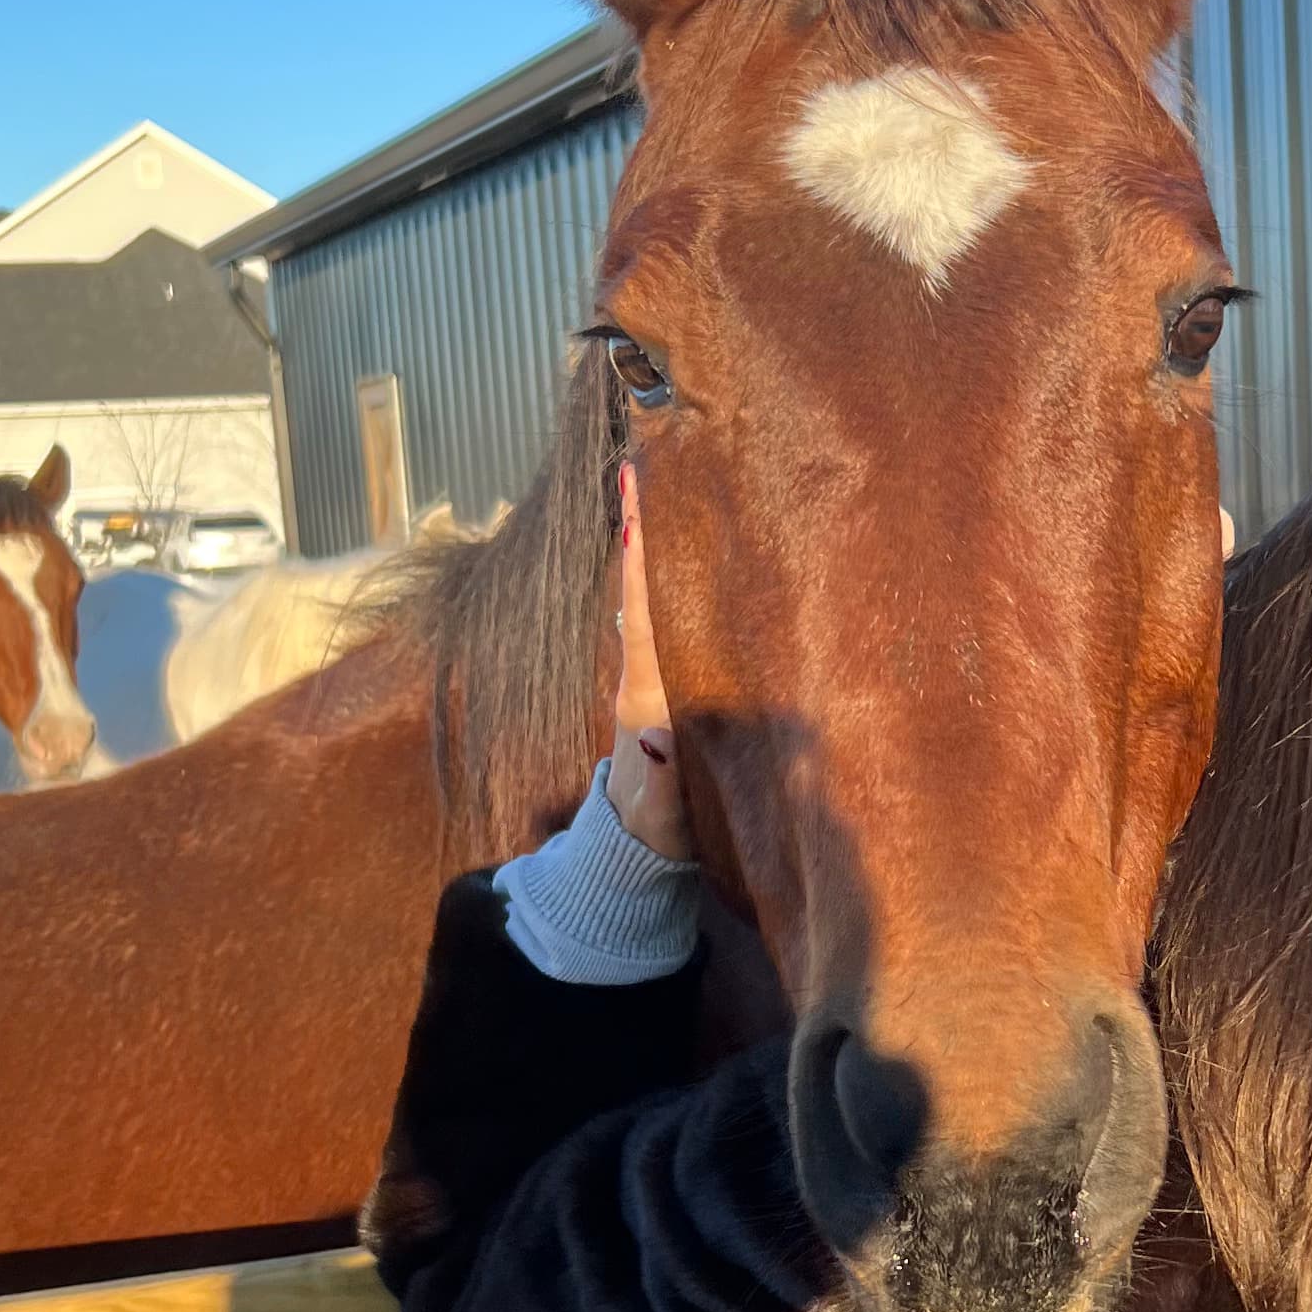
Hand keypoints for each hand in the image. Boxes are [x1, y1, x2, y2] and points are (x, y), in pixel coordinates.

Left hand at [606, 465, 694, 861]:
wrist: (640, 848)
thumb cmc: (659, 829)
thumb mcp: (663, 810)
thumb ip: (661, 774)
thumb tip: (652, 736)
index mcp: (644, 696)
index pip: (641, 614)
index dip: (640, 558)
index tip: (633, 496)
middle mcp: (642, 674)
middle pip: (640, 590)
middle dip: (643, 531)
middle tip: (645, 462)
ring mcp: (649, 676)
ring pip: (649, 600)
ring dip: (653, 547)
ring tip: (660, 487)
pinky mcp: (658, 684)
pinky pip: (661, 620)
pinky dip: (662, 580)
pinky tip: (678, 550)